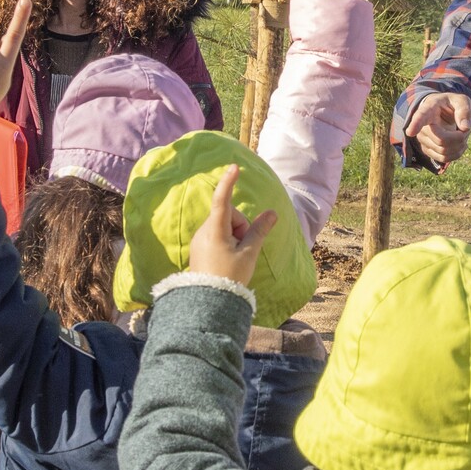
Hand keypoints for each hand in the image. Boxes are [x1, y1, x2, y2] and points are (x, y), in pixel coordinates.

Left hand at [188, 166, 278, 286]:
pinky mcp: (198, 248)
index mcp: (215, 230)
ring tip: (236, 257)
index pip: (223, 200)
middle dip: (240, 226)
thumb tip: (272, 212)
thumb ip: (260, 230)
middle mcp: (204, 231)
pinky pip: (216, 236)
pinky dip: (227, 242)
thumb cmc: (230, 277)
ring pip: (223, 226)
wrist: (209, 302)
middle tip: (244, 248)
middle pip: (228, 216)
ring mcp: (199, 239)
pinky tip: (228, 260)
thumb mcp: (249, 253)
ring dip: (234, 236)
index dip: (229, 182)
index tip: (234, 167)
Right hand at [403, 92, 470, 168]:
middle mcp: (421, 126)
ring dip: (460, 145)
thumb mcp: (461, 101)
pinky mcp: (427, 150)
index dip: (415, 125)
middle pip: (442, 140)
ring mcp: (422, 140)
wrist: (442, 112)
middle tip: (466, 127)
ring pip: (444, 152)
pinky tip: (459, 143)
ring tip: (462, 133)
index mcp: (428, 110)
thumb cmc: (451, 104)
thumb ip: (464, 110)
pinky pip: (444, 159)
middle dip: (460, 137)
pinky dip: (456, 153)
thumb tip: (465, 127)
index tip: (410, 132)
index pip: (421, 117)